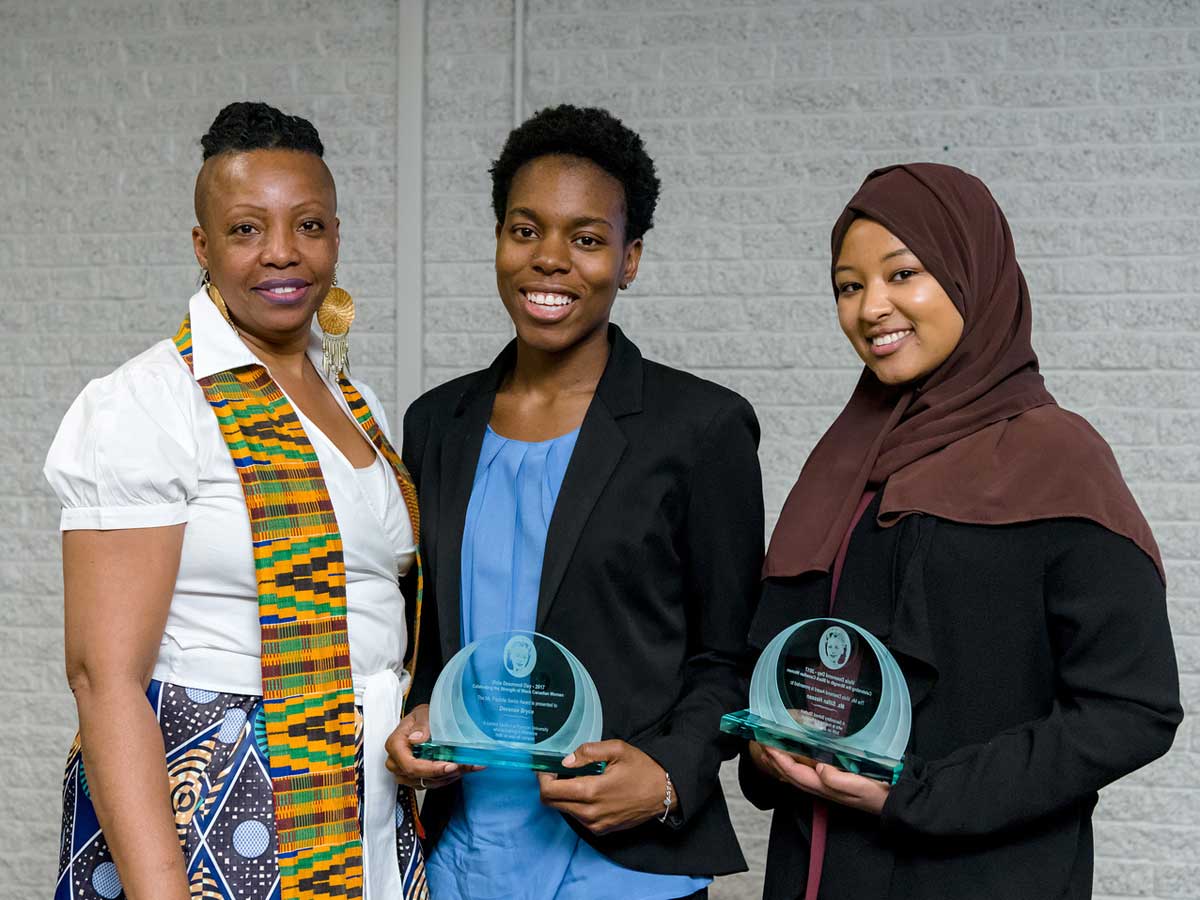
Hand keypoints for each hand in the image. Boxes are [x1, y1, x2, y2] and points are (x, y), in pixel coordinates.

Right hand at [384, 703, 481, 788]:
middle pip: (420, 777)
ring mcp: (404, 772)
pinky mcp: (414, 777)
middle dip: (445, 773)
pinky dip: (448, 777)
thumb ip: (421, 726)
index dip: (431, 769)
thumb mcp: (422, 714)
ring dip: (449, 776)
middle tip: (465, 765)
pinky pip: (432, 783)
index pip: (411, 766)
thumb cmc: (421, 717)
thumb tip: (416, 738)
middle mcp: (396, 762)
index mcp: (395, 746)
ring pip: (428, 783)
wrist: (422, 721)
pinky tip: (461, 768)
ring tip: (467, 765)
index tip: (450, 766)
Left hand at [536, 740, 675, 833]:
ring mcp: (595, 825)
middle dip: (549, 785)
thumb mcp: (617, 749)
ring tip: (576, 778)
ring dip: (563, 795)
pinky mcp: (601, 830)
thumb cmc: (642, 768)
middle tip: (557, 770)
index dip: (542, 778)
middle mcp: (590, 813)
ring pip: (563, 810)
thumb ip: (588, 752)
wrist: (665, 793)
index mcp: (591, 791)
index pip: (549, 792)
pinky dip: (575, 804)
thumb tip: (565, 761)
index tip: (547, 766)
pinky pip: (577, 817)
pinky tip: (588, 791)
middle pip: (551, 803)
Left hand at [748, 741, 888, 814]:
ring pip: (798, 773)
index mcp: (826, 787)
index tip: (766, 743)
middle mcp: (824, 787)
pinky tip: (795, 752)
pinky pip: (808, 771)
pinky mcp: (836, 779)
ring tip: (771, 745)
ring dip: (782, 760)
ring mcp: (829, 784)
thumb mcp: (861, 786)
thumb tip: (819, 768)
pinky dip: (797, 761)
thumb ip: (839, 780)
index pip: (795, 772)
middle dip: (775, 759)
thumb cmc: (880, 791)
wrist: (898, 797)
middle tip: (761, 741)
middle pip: (791, 774)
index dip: (779, 759)